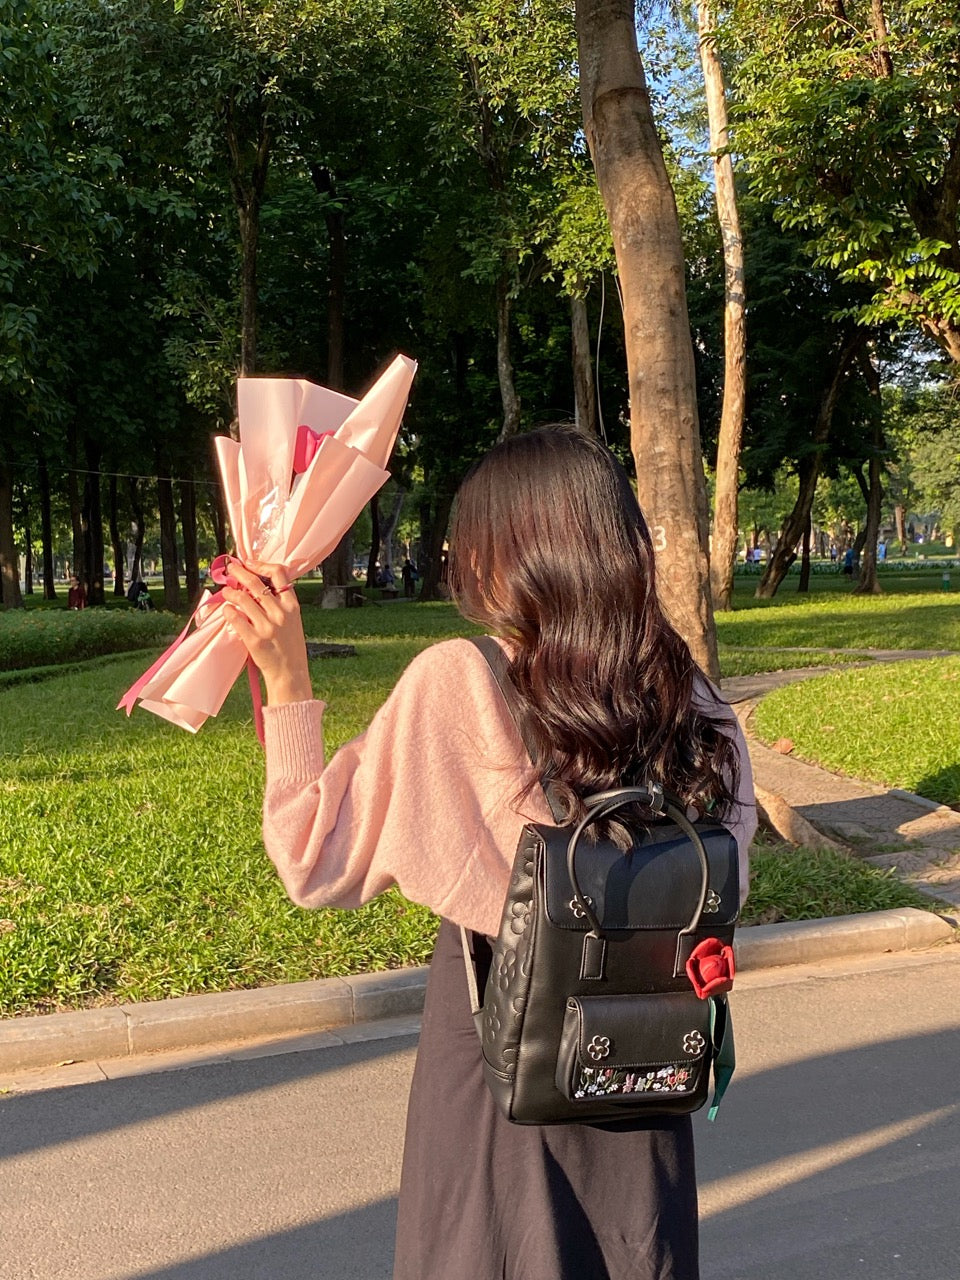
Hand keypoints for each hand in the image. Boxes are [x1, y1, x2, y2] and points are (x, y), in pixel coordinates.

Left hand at [220, 560, 312, 705]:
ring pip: (242, 599)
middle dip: (239, 572)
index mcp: (292, 606)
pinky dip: (228, 610)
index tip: (249, 563)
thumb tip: (255, 585)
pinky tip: (226, 609)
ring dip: (230, 592)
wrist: (290, 672)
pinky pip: (235, 618)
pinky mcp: (254, 639)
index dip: (261, 565)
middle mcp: (280, 613)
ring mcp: (267, 626)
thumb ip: (280, 603)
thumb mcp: (293, 620)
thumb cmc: (289, 645)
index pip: (279, 573)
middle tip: (231, 568)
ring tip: (226, 591)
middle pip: (255, 583)